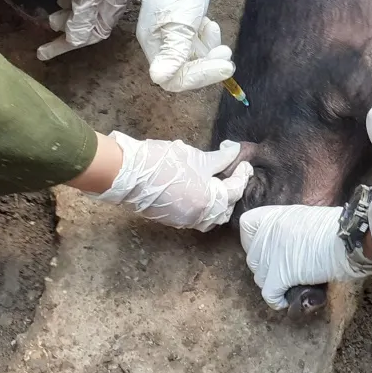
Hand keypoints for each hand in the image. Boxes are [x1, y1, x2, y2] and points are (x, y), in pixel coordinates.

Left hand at [37, 0, 132, 60]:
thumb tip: (75, 40)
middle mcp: (111, 0)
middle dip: (67, 26)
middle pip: (88, 24)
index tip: (41, 52)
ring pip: (84, 8)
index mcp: (113, 6)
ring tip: (57, 2)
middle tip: (49, 20)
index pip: (91, 34)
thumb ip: (84, 15)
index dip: (67, 45)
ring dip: (68, 11)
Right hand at [94, 132, 252, 230]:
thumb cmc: (163, 162)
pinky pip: (195, 216)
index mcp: (209, 201)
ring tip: (217, 183)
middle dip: (232, 191)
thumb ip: (220, 158)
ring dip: (218, 202)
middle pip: (225, 208)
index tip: (243, 162)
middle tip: (233, 173)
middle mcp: (199, 216)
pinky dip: (203, 205)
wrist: (127, 173)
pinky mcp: (171, 219)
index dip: (242, 175)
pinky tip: (200, 190)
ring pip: (210, 216)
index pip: (235, 190)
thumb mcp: (196, 157)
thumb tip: (235, 152)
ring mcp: (184, 220)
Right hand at [137, 0, 235, 91]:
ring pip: (195, 59)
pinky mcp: (184, 27)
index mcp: (154, 45)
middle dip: (209, 64)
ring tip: (215, 31)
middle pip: (186, 71)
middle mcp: (161, 44)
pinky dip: (208, 40)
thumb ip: (173, 50)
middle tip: (227, 54)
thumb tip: (159, 78)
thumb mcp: (180, 20)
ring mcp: (173, 36)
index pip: (175, 78)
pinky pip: (197, 45)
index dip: (200, 77)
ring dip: (210, 51)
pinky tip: (210, 24)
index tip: (224, 65)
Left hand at [240, 204, 369, 308]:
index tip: (267, 248)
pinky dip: (277, 301)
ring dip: (274, 284)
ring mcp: (271, 255)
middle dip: (267, 268)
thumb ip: (290, 229)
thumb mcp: (306, 219)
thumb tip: (289, 246)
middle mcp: (267, 233)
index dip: (253, 241)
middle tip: (285, 270)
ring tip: (291, 284)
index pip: (246, 225)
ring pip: (260, 279)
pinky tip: (287, 300)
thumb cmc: (336, 229)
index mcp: (274, 216)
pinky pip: (269, 295)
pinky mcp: (279, 275)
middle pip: (253, 258)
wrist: (347, 238)